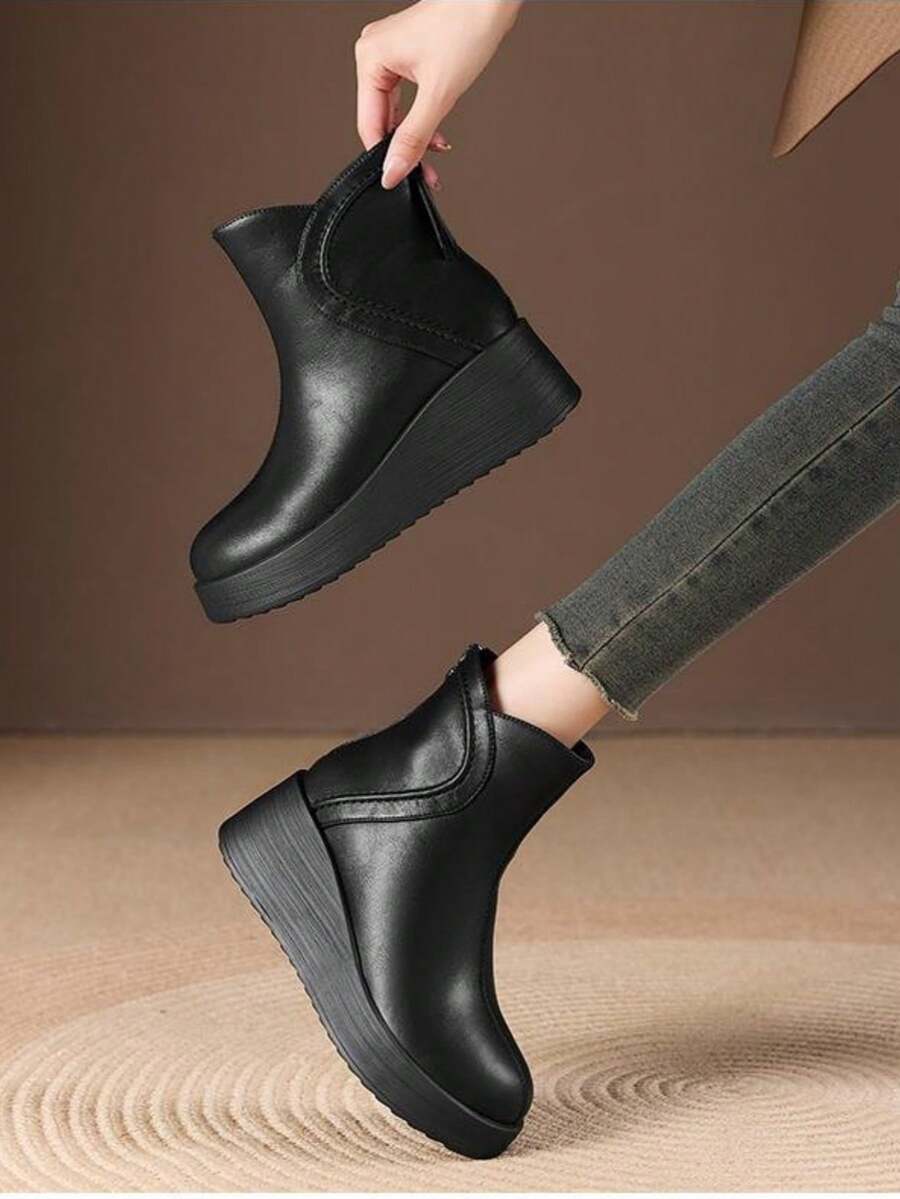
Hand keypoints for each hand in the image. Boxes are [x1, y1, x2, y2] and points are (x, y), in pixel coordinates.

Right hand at [355, 0, 521, 189]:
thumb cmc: (466, 27)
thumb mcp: (438, 94)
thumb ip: (414, 138)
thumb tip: (393, 171)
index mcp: (370, 58)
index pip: (370, 124)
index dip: (386, 156)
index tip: (402, 180)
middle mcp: (375, 55)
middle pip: (382, 120)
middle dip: (406, 148)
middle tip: (428, 173)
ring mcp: (391, 55)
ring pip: (397, 112)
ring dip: (416, 136)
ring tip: (437, 152)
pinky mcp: (410, 57)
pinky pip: (407, 99)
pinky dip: (422, 118)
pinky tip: (436, 132)